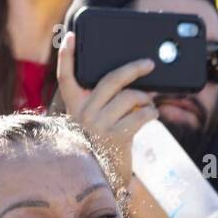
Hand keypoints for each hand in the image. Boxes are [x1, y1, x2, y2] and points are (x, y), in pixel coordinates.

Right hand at [56, 33, 190, 217]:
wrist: (106, 181)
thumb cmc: (104, 147)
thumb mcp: (96, 124)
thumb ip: (105, 102)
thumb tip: (133, 78)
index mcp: (74, 109)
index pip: (65, 78)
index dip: (67, 56)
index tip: (71, 36)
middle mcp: (84, 115)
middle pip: (111, 80)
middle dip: (133, 68)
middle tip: (148, 64)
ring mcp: (100, 126)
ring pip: (131, 97)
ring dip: (145, 100)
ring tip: (147, 107)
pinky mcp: (118, 137)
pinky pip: (142, 114)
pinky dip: (151, 113)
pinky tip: (151, 117)